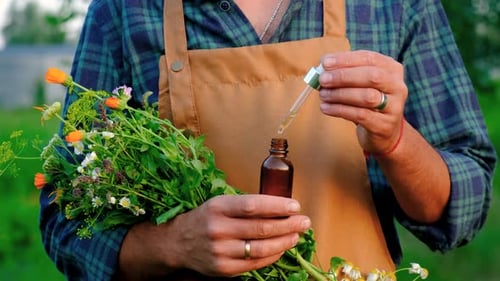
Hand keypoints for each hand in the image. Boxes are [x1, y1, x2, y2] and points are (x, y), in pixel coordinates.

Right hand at [117, 194, 310, 278]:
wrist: (179, 243)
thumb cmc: (206, 219)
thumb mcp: (220, 203)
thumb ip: (246, 205)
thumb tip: (281, 206)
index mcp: (218, 208)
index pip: (252, 205)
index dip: (277, 206)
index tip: (295, 205)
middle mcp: (218, 229)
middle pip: (260, 228)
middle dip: (288, 224)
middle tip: (304, 221)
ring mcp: (220, 251)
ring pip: (260, 248)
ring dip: (284, 241)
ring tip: (297, 235)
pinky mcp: (223, 268)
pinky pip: (254, 263)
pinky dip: (272, 256)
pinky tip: (282, 248)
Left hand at [318, 50, 407, 154]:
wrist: (384, 132)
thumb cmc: (368, 103)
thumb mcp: (360, 84)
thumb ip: (344, 73)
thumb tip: (322, 67)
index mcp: (392, 69)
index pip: (369, 58)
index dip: (346, 59)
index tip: (325, 62)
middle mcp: (397, 86)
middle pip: (371, 76)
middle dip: (343, 76)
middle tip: (323, 79)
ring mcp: (394, 107)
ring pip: (367, 97)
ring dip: (340, 94)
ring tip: (323, 95)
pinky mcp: (384, 125)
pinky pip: (360, 115)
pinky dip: (340, 110)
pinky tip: (326, 108)